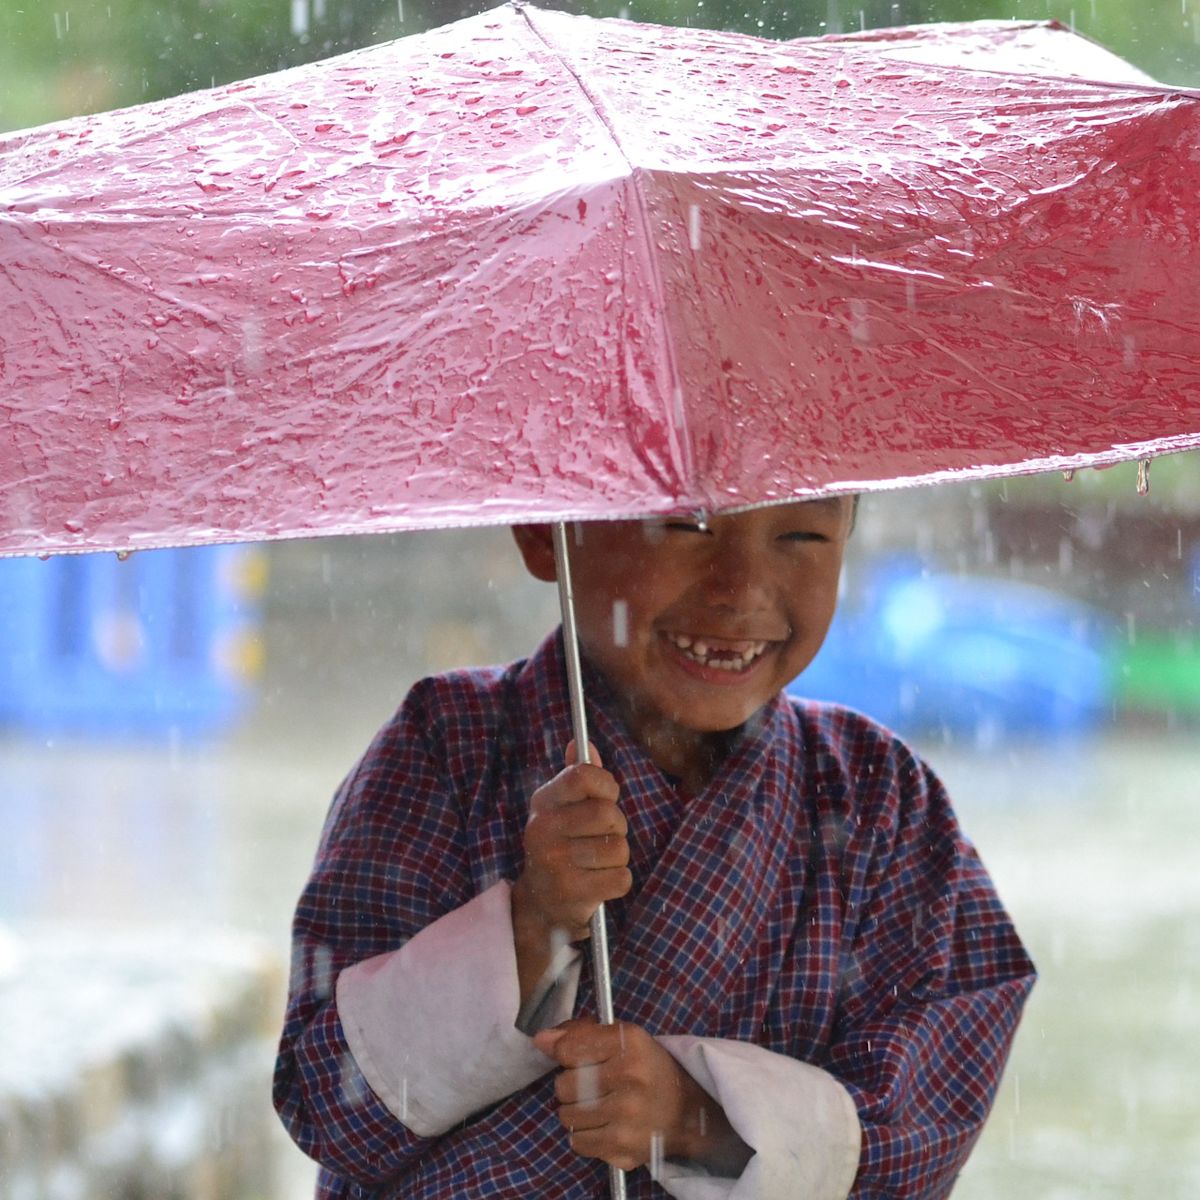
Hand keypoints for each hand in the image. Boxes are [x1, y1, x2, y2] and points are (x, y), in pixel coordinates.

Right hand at [511, 743, 630, 1000]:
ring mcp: (554, 863)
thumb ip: (577, 776)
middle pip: (608, 813)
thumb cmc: (561, 846)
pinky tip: (597, 883)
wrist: (540, 905)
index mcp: (542, 802)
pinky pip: (621, 878)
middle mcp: (542, 829)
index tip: (606, 798)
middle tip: (601, 838)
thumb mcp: (562, 809)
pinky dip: (617, 882)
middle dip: (616, 827)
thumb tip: (583, 743)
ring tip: (596, 863)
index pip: (584, 775)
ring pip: (618, 847)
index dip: (606, 786)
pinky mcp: (571, 894)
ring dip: (617, 858)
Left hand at [533, 1018, 748, 1175]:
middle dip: (571, 1085)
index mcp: (630, 1044)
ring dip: (576, 1111)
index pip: (569, 1050)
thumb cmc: (647, 1068)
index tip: (578, 1058)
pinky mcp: (623, 1150)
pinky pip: (578, 1142)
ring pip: (567, 1117)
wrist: (686, 1112)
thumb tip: (540, 1040)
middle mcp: (630, 1080)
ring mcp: (627, 1119)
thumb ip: (579, 1034)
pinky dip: (584, 1135)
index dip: (566, 1054)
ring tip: (597, 1105)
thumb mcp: (621, 1038)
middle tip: (592, 1085)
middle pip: (564, 1085)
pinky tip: (603, 1124)